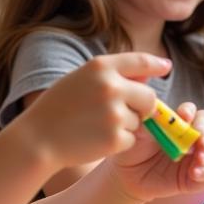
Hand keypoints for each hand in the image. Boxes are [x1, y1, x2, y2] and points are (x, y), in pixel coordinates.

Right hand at [22, 53, 165, 168]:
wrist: (37, 140)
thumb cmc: (57, 109)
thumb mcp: (80, 80)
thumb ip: (110, 76)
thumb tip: (146, 80)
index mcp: (100, 67)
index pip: (140, 61)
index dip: (156, 64)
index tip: (166, 67)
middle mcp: (111, 86)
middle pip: (149, 96)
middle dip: (145, 106)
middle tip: (129, 113)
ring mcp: (115, 113)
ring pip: (139, 121)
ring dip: (126, 126)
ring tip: (96, 127)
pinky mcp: (116, 138)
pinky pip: (131, 139)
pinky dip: (119, 142)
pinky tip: (97, 140)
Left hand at [106, 102, 203, 200]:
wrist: (126, 175)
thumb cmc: (132, 147)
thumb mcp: (136, 130)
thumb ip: (145, 115)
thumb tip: (150, 101)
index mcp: (182, 123)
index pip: (196, 113)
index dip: (192, 114)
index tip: (184, 117)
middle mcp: (193, 138)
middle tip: (200, 138)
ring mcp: (196, 158)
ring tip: (199, 157)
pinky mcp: (195, 178)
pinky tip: (193, 173)